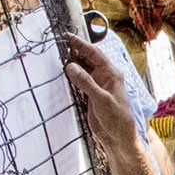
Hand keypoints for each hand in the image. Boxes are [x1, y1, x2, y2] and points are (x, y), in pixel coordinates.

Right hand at [62, 33, 136, 149]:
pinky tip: (62, 73)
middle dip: (74, 51)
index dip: (81, 44)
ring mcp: (97, 86)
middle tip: (58, 44)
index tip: (67, 37)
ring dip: (72, 63)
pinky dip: (71, 76)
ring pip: (82, 70)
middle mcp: (104, 77)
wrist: (118, 138)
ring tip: (56, 56)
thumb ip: (86, 82)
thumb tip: (71, 66)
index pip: (95, 54)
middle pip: (88, 59)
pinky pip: (79, 81)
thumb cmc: (117, 118)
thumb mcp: (101, 99)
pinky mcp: (90, 95)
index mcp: (111, 74)